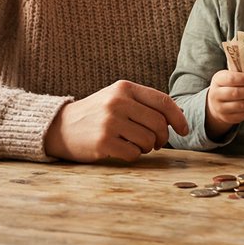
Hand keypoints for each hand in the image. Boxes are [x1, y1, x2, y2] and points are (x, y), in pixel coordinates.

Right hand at [45, 80, 187, 162]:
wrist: (60, 127)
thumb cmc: (96, 114)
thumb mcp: (117, 98)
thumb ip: (144, 103)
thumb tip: (179, 116)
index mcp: (124, 88)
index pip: (163, 102)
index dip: (178, 118)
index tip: (183, 130)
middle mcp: (117, 102)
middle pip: (158, 124)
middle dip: (162, 137)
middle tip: (157, 143)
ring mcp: (109, 122)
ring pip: (148, 141)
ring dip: (147, 148)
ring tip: (136, 145)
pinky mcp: (103, 142)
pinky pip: (134, 154)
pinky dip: (133, 156)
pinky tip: (123, 150)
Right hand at [204, 69, 243, 138]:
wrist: (216, 103)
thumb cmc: (227, 85)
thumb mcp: (228, 76)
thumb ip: (240, 74)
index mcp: (217, 80)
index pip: (231, 79)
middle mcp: (216, 95)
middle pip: (237, 93)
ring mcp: (221, 108)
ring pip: (242, 105)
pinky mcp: (228, 118)